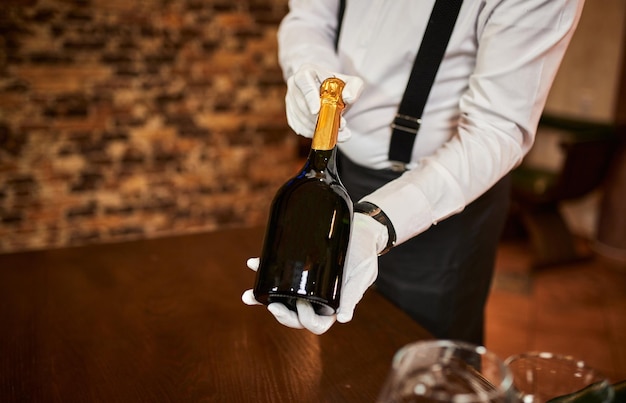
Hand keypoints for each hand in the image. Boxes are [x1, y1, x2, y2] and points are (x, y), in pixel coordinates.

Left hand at [241, 212, 387, 333]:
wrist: (361, 230)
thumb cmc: (365, 255)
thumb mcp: (362, 275)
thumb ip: (352, 295)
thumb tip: (344, 318)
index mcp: (332, 306)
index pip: (316, 324)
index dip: (305, 320)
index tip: (301, 304)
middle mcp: (315, 299)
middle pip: (295, 316)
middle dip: (281, 314)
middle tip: (272, 306)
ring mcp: (304, 286)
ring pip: (282, 299)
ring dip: (263, 299)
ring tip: (248, 296)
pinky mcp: (297, 268)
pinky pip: (278, 275)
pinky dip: (263, 272)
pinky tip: (253, 264)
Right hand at [285, 63, 363, 139]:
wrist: (330, 94)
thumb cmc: (339, 86)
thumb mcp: (353, 83)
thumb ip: (355, 87)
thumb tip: (348, 98)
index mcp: (307, 72)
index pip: (304, 82)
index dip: (309, 97)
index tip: (316, 111)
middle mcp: (294, 85)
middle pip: (302, 105)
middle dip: (320, 119)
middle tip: (340, 126)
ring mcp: (290, 100)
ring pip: (300, 118)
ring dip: (319, 128)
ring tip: (338, 133)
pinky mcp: (291, 114)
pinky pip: (299, 127)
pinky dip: (313, 134)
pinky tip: (327, 134)